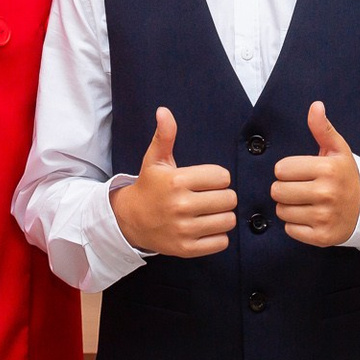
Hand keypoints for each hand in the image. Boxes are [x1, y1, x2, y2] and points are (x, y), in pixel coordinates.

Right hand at [109, 107, 237, 257]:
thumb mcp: (155, 160)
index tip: (205, 181)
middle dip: (223, 196)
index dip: (217, 178)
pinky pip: (222, 242)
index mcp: (177, 181)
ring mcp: (184, 229)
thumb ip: (164, 135)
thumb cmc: (149, 186)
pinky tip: (205, 228)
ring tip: (208, 212)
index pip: (223, 177)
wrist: (130, 220)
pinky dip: (218, 236)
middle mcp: (181, 205)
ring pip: (228, 220)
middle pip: (229, 199)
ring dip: (222, 216)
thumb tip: (163, 111)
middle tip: (209, 197)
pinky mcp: (187, 249)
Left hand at [270, 101, 359, 246]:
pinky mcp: (322, 237)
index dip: (288, 170)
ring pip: (281, 211)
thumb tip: (315, 106)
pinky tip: (310, 217)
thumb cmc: (347, 177)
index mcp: (328, 169)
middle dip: (285, 188)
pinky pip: (290, 230)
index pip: (281, 169)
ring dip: (288, 207)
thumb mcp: (338, 150)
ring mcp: (325, 217)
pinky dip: (295, 225)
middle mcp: (326, 193)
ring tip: (305, 202)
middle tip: (301, 188)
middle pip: (277, 190)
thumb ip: (322, 128)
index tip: (301, 173)